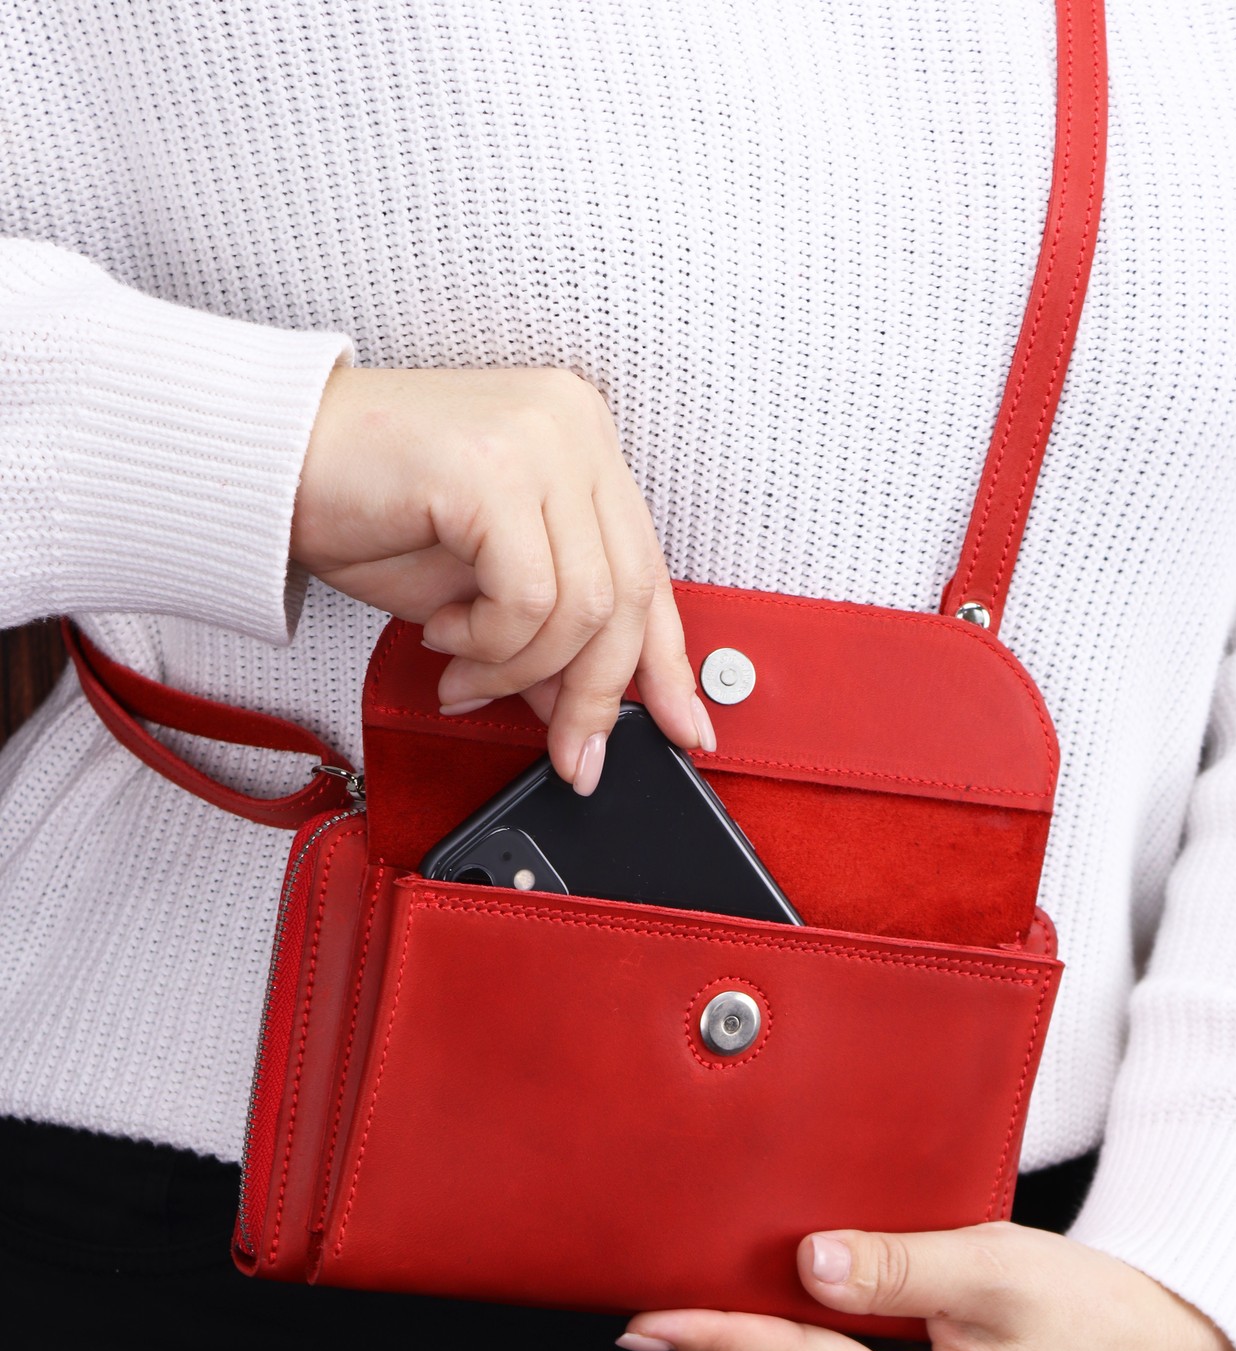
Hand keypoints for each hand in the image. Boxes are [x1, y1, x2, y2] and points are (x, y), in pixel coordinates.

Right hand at [291, 365, 711, 790]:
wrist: (263, 462)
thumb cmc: (361, 510)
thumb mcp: (475, 590)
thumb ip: (542, 637)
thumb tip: (588, 711)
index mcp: (583, 442)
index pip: (648, 571)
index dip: (669, 665)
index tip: (687, 731)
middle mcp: (573, 427)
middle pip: (625, 597)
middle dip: (594, 696)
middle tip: (566, 753)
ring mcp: (538, 440)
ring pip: (582, 609)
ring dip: (519, 671)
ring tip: (462, 673)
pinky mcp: (494, 469)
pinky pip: (528, 600)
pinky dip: (488, 644)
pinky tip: (442, 635)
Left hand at [619, 1223, 1235, 1350]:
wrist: (1158, 1349)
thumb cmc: (1090, 1309)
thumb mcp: (993, 1270)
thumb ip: (894, 1268)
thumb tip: (805, 1262)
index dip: (718, 1338)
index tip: (646, 1324)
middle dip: (737, 1330)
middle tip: (661, 1285)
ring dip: (780, 1335)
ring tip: (721, 1281)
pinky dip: (819, 1347)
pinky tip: (800, 1304)